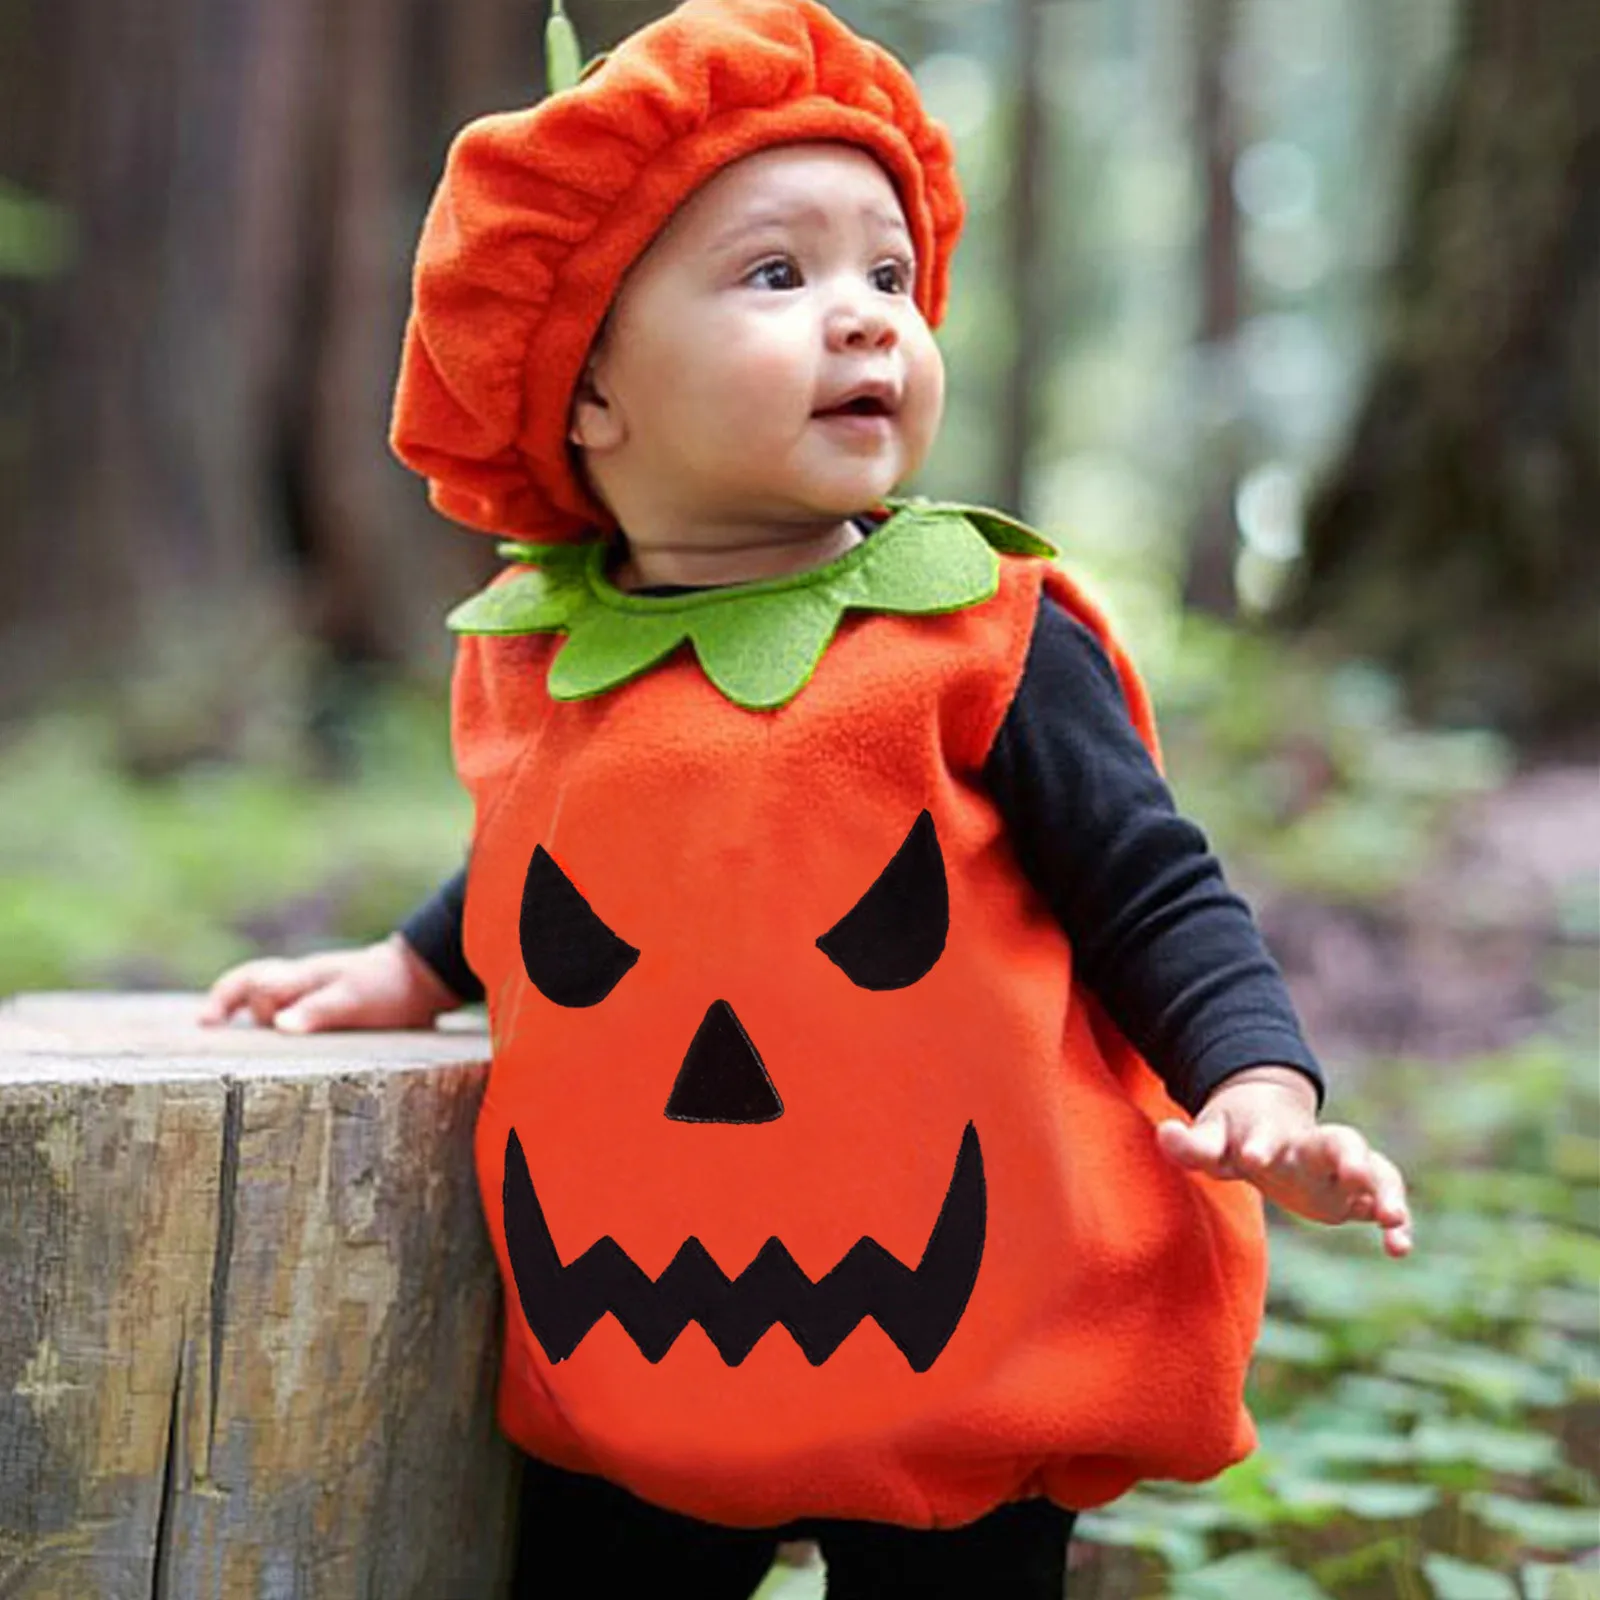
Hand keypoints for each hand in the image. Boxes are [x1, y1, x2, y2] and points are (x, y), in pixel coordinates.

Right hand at [198, 934, 460, 1033]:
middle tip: (210, 1028)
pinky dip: (277, 1032)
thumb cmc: (386, 987)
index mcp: (301, 978)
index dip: (224, 998)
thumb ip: (317, 1010)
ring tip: (236, 1045)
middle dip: (230, 1006)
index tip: (206, 1023)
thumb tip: (278, 1025)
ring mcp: (312, 998)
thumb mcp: (354, 999)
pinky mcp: (326, 1013)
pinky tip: (276, 1053)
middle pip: (253, 995)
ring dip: (253, 1021)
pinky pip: (291, 1020)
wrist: (423, 979)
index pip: (250, 980)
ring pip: (270, 1009)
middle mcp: (300, 986)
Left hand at [1156, 1065, 1412, 1257]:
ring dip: (1385, 1190)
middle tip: (1355, 1169)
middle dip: (1348, 1153)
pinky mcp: (1355, 1190)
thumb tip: (1164, 1132)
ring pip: (1374, 1168)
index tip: (1253, 1157)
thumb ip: (1190, 1144)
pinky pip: (1385, 1200)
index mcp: (1271, 1132)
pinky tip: (1399, 1247)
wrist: (1267, 1121)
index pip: (1267, 1134)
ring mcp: (1339, 1165)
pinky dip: (1396, 1221)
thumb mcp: (1210, 1138)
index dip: (1260, 1144)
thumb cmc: (1234, 1134)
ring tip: (1392, 1218)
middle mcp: (1311, 1145)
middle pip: (1338, 1140)